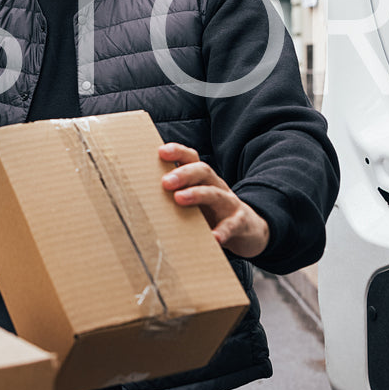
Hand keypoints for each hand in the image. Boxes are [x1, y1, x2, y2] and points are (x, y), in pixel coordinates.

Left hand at [159, 143, 269, 258]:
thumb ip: (175, 193)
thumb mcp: (196, 199)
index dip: (178, 152)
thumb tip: (139, 195)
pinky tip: (213, 237)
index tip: (160, 152)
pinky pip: (232, 225)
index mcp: (203, 179)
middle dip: (183, 173)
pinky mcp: (240, 223)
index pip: (192, 159)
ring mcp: (229, 204)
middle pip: (203, 171)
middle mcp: (217, 186)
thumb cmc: (213, 212)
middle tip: (165, 182)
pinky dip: (223, 231)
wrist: (249, 229)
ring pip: (216, 193)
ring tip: (179, 199)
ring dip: (197, 194)